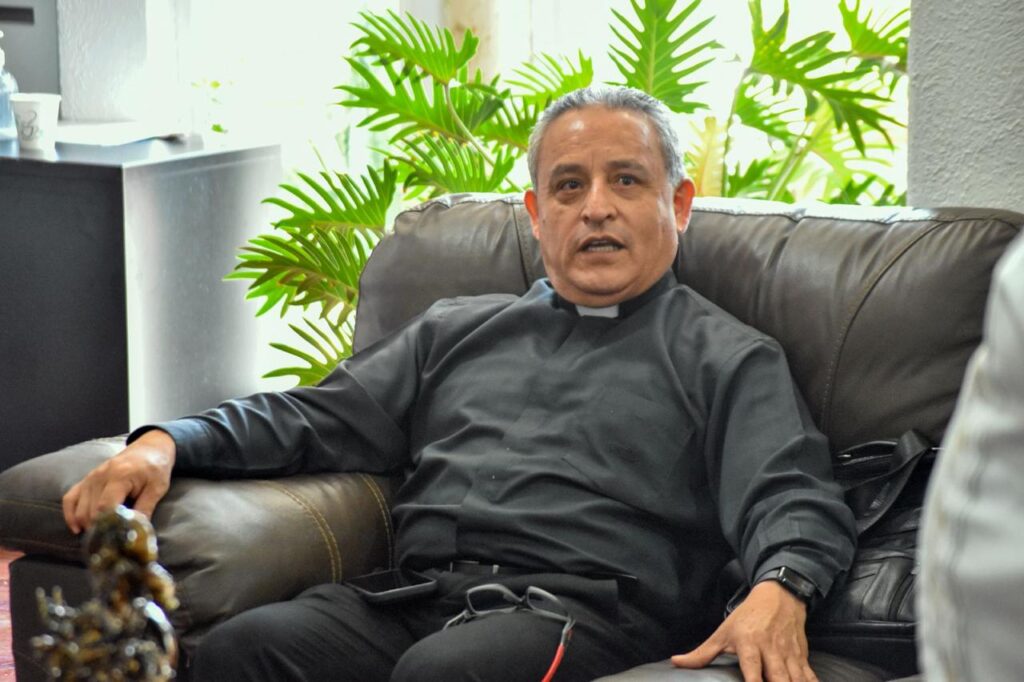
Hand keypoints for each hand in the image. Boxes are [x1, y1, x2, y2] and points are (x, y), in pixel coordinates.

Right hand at [62, 429, 176, 533]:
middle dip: (99, 528)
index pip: (105, 506)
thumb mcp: (157, 488)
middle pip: (91, 510)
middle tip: (110, 541)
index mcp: (120, 476)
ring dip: (87, 524)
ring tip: (100, 537)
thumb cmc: (155, 468)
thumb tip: (136, 532)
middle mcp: (100, 476)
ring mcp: (90, 477)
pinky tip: (77, 528)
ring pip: (79, 508)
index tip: (116, 538)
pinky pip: (70, 498)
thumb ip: (145, 509)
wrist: (149, 448)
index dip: (108, 525)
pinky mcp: (86, 480)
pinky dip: (71, 514)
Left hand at [671, 580, 815, 681]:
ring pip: (796, 679)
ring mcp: (788, 654)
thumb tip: (676, 662)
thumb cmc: (746, 616)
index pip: (752, 669)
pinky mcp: (802, 656)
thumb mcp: (723, 632)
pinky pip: (809, 676)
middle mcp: (771, 650)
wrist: (779, 596)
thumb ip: (702, 653)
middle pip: (779, 678)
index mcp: (749, 644)